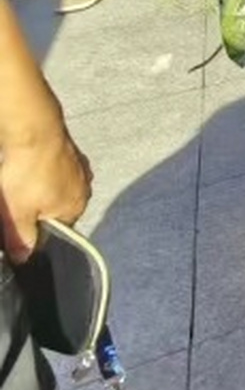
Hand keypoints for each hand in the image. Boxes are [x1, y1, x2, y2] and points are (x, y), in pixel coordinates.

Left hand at [0, 128, 91, 262]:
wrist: (34, 130)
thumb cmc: (27, 174)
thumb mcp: (17, 215)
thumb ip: (21, 239)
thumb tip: (23, 258)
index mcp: (74, 208)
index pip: (56, 230)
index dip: (34, 228)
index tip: (17, 219)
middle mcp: (84, 189)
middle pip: (57, 206)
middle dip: (37, 205)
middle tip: (15, 197)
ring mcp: (79, 167)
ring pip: (57, 185)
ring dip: (41, 185)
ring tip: (20, 178)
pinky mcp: (70, 149)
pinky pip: (55, 167)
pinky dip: (44, 168)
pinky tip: (27, 164)